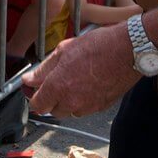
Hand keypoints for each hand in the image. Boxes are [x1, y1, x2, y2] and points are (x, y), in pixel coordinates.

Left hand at [23, 23, 138, 117]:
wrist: (129, 51)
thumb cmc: (98, 46)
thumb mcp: (64, 50)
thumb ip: (44, 69)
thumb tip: (29, 79)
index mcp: (58, 86)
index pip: (37, 105)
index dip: (34, 97)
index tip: (34, 88)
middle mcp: (72, 102)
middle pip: (53, 110)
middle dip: (51, 98)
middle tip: (55, 80)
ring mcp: (88, 107)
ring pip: (69, 111)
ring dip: (67, 100)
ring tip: (74, 79)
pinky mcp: (101, 108)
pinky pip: (85, 109)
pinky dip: (82, 100)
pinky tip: (87, 83)